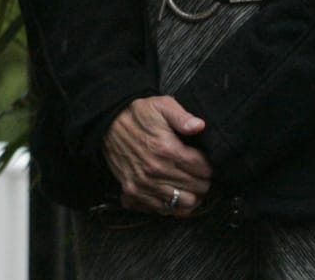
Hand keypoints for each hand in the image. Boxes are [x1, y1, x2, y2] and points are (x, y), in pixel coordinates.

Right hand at [104, 95, 211, 216]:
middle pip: (196, 188)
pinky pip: (161, 209)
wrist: (106, 123)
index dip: (209, 166)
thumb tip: (199, 126)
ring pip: (182, 204)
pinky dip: (170, 205)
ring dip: (190, 196)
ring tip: (189, 186)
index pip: (203, 170)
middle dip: (202, 182)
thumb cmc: (136, 114)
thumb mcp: (161, 105)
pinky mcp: (133, 192)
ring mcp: (144, 184)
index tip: (205, 163)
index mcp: (167, 150)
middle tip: (200, 175)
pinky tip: (172, 194)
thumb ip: (182, 117)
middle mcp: (156, 170)